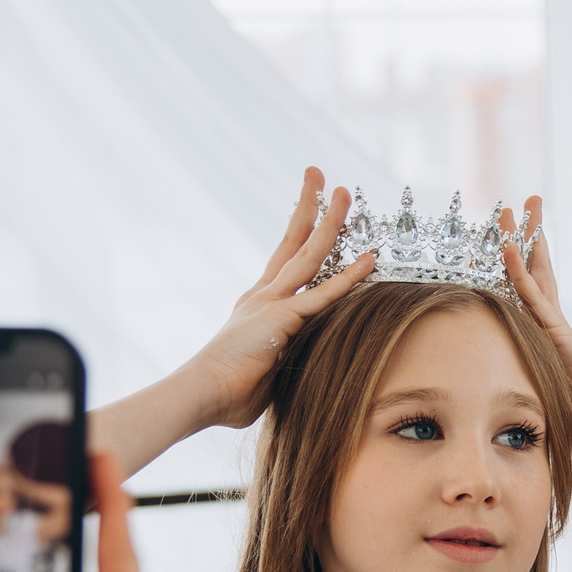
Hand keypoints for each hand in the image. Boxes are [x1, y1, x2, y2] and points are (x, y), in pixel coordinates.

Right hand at [180, 170, 375, 431]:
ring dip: (330, 223)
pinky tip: (369, 260)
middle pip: (293, 241)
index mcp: (257, 304)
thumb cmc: (227, 392)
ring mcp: (272, 303)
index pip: (283, 257)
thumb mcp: (262, 366)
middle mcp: (264, 295)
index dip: (298, 229)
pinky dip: (348, 278)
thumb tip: (293, 365)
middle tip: (322, 178)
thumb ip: (280, 355)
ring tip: (344, 194)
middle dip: (309, 206)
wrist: (202, 394)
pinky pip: (323, 295)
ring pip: (309, 254)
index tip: (310, 204)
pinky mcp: (283, 319)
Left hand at [501, 196, 571, 445]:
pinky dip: (517, 271)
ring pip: (532, 274)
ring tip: (512, 208)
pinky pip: (532, 296)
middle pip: (532, 271)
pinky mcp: (558, 331)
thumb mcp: (546, 405)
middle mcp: (550, 323)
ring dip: (521, 240)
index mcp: (548, 337)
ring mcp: (553, 324)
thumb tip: (508, 428)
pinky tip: (505, 247)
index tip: (498, 248)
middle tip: (509, 211)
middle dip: (522, 239)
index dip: (513, 270)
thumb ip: (529, 406)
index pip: (525, 295)